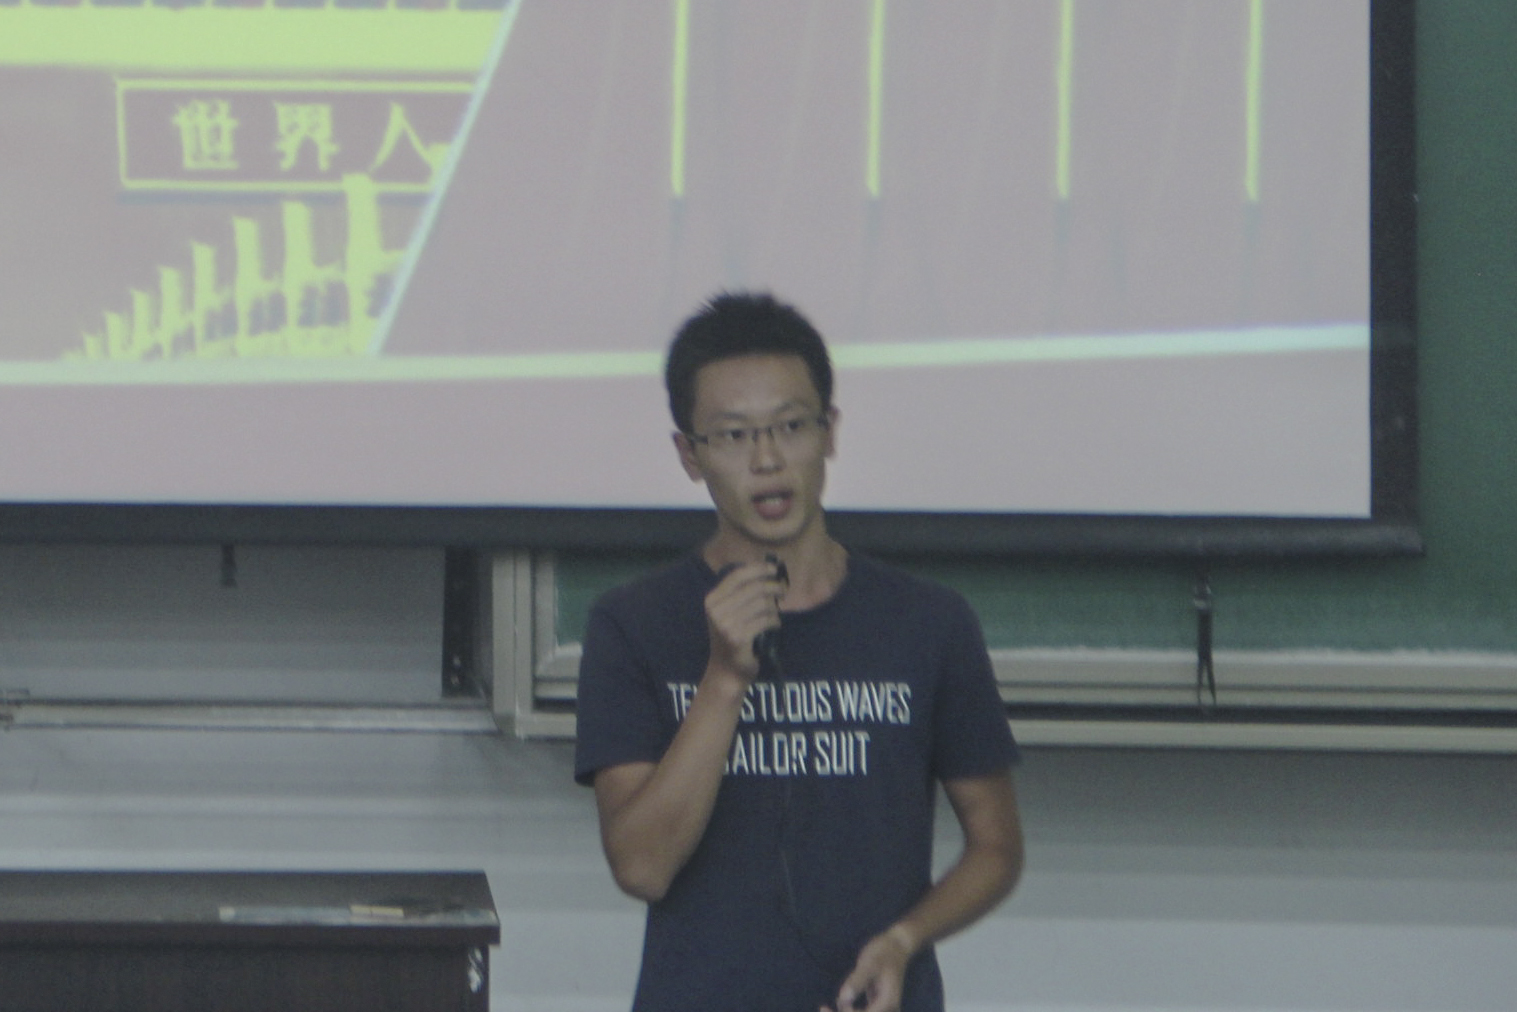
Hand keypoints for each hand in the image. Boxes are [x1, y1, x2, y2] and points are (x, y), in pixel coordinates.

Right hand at [703, 560, 784, 681]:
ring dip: (774, 608)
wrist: (726, 670)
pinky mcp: (738, 637)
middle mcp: (716, 610)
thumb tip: (767, 571)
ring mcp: (726, 624)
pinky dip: (775, 621)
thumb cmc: (731, 638)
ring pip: (762, 604)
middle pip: (753, 588)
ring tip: (775, 614)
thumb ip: (741, 593)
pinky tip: (775, 625)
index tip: (774, 569)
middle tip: (783, 590)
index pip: (737, 576)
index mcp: (712, 600)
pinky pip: (766, 620)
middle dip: (773, 587)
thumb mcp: (728, 612)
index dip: (757, 569)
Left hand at [822, 927, 912, 1011]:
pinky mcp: (878, 1003)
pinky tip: (840, 1002)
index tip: (827, 1007)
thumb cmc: (884, 952)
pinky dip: (851, 1010)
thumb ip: (857, 981)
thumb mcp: (869, 964)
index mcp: (887, 1002)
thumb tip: (843, 999)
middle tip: (823, 1008)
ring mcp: (883, 1007)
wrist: (897, 945)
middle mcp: (888, 1009)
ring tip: (826, 1007)